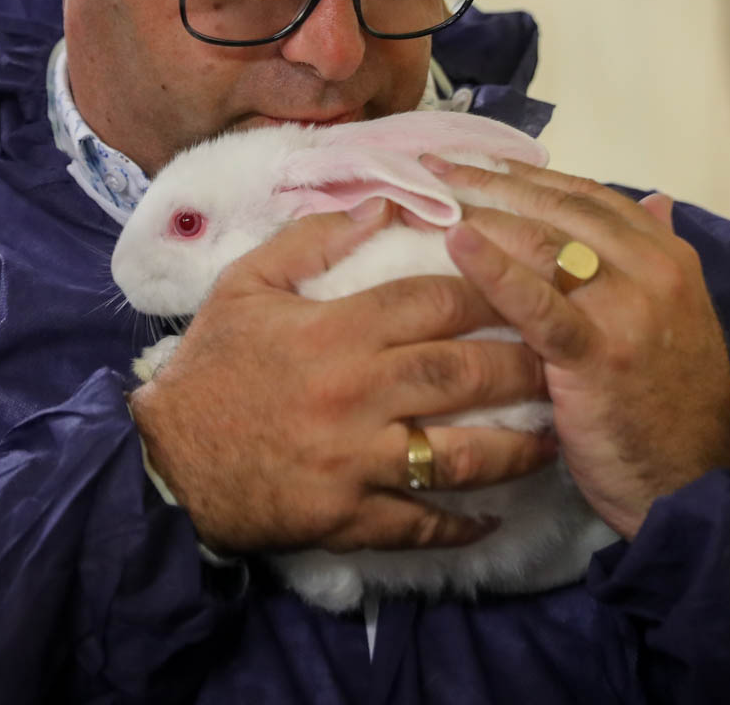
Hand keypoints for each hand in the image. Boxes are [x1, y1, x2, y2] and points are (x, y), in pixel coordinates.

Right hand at [128, 202, 557, 554]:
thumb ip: (310, 240)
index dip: (490, 287)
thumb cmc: (210, 368)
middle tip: (565, 355)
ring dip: (514, 449)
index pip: (430, 300)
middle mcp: (353, 394)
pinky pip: (418, 524)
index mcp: (334, 331)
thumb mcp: (245, 286)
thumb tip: (381, 204)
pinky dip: (459, 524)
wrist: (164, 462)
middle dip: (522, 364)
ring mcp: (354, 460)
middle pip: (458, 374)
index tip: (532, 280)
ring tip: (554, 437)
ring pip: (456, 455)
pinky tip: (494, 516)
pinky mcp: (347, 517)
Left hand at [420, 157, 729, 539]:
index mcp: (667, 256)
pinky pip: (540, 303)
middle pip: (558, 209)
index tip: (473, 161)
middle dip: (491, 182)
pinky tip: (455, 241)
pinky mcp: (599, 356)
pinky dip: (494, 268)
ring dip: (482, 212)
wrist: (698, 480)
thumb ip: (654, 257)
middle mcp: (652, 270)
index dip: (525, 175)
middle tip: (432, 166)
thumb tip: (655, 198)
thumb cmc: (672, 405)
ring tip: (428, 195)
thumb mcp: (676, 317)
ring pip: (546, 243)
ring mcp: (627, 310)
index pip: (586, 196)